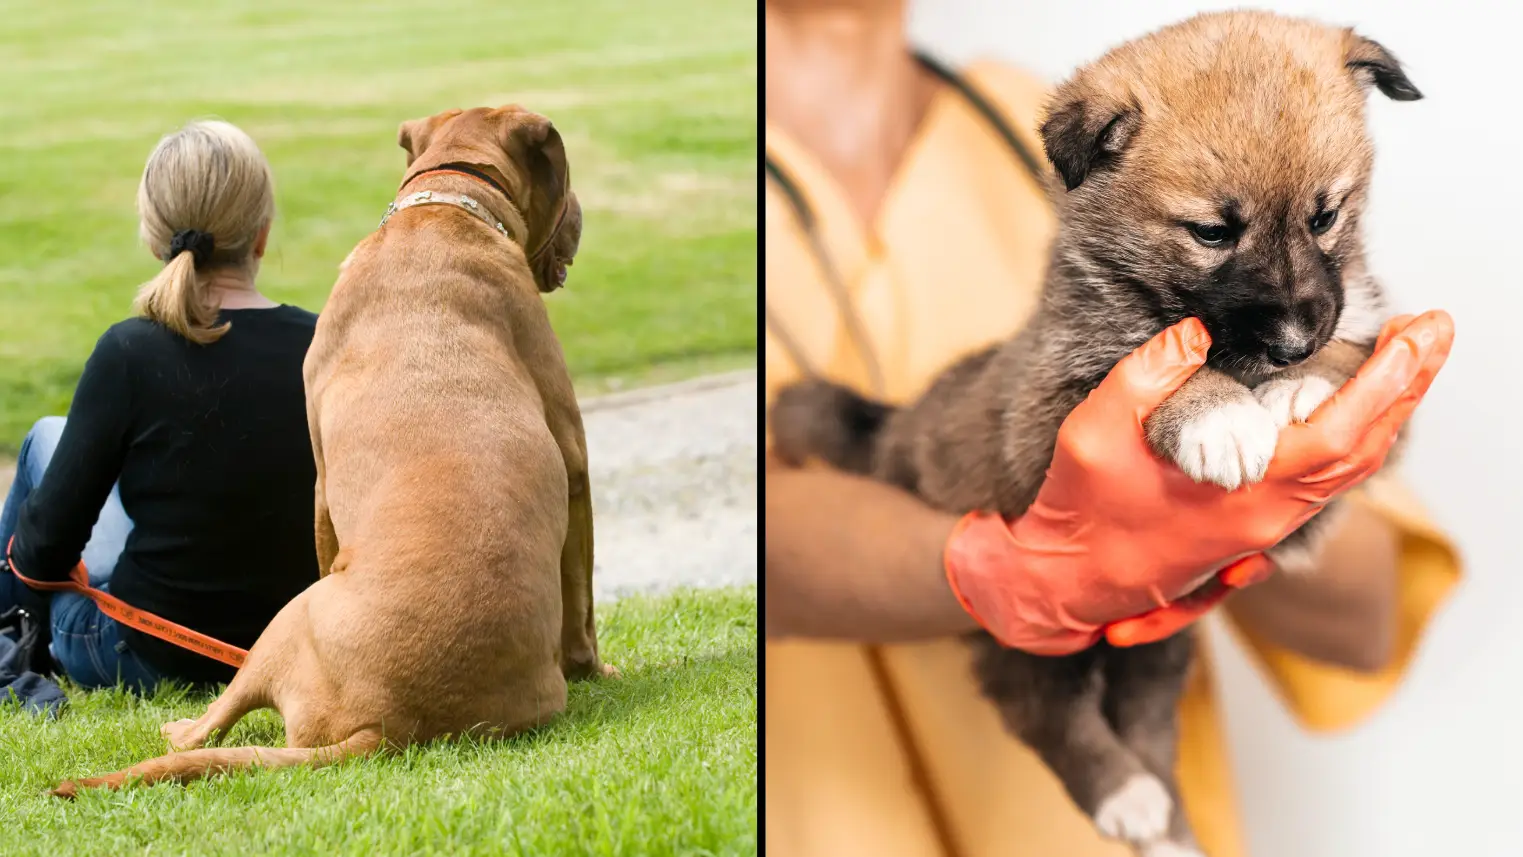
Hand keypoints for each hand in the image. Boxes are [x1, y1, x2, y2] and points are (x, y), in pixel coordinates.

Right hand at [943, 310, 1453, 654]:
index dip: (1388, 380)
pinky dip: (1356, 440)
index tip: (1416, 331)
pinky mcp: (1252, 529)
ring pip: (1351, 471)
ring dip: (1387, 412)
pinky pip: (1327, 484)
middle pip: (1365, 450)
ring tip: (1406, 360)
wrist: (1066, 578)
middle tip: (1431, 329)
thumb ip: (1149, 372)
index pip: (1340, 431)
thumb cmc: (1080, 509)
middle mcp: (1269, 516)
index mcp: (1242, 493)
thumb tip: (1193, 332)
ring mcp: (1264, 528)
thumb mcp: (1097, 426)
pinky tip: (1356, 412)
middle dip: (1407, 385)